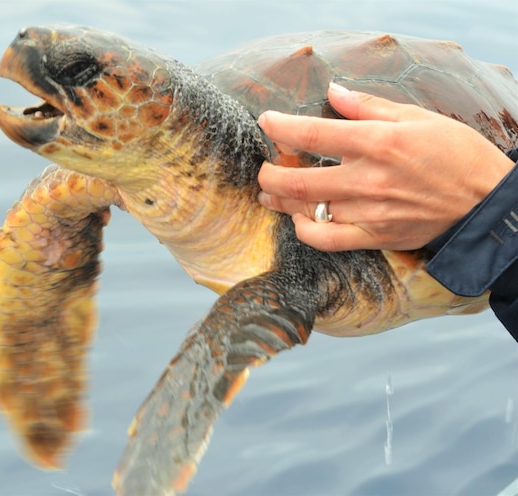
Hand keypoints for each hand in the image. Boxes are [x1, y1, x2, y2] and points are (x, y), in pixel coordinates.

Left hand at [257, 83, 513, 250]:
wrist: (484, 201)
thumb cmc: (455, 153)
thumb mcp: (417, 116)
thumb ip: (368, 106)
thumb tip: (333, 92)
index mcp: (377, 143)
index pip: (313, 134)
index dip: (280, 128)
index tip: (266, 122)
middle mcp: (367, 179)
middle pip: (298, 178)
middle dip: (270, 172)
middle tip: (265, 166)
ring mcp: (368, 212)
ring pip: (307, 209)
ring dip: (280, 200)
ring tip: (269, 192)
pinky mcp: (374, 237)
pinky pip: (326, 240)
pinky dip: (306, 230)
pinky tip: (300, 219)